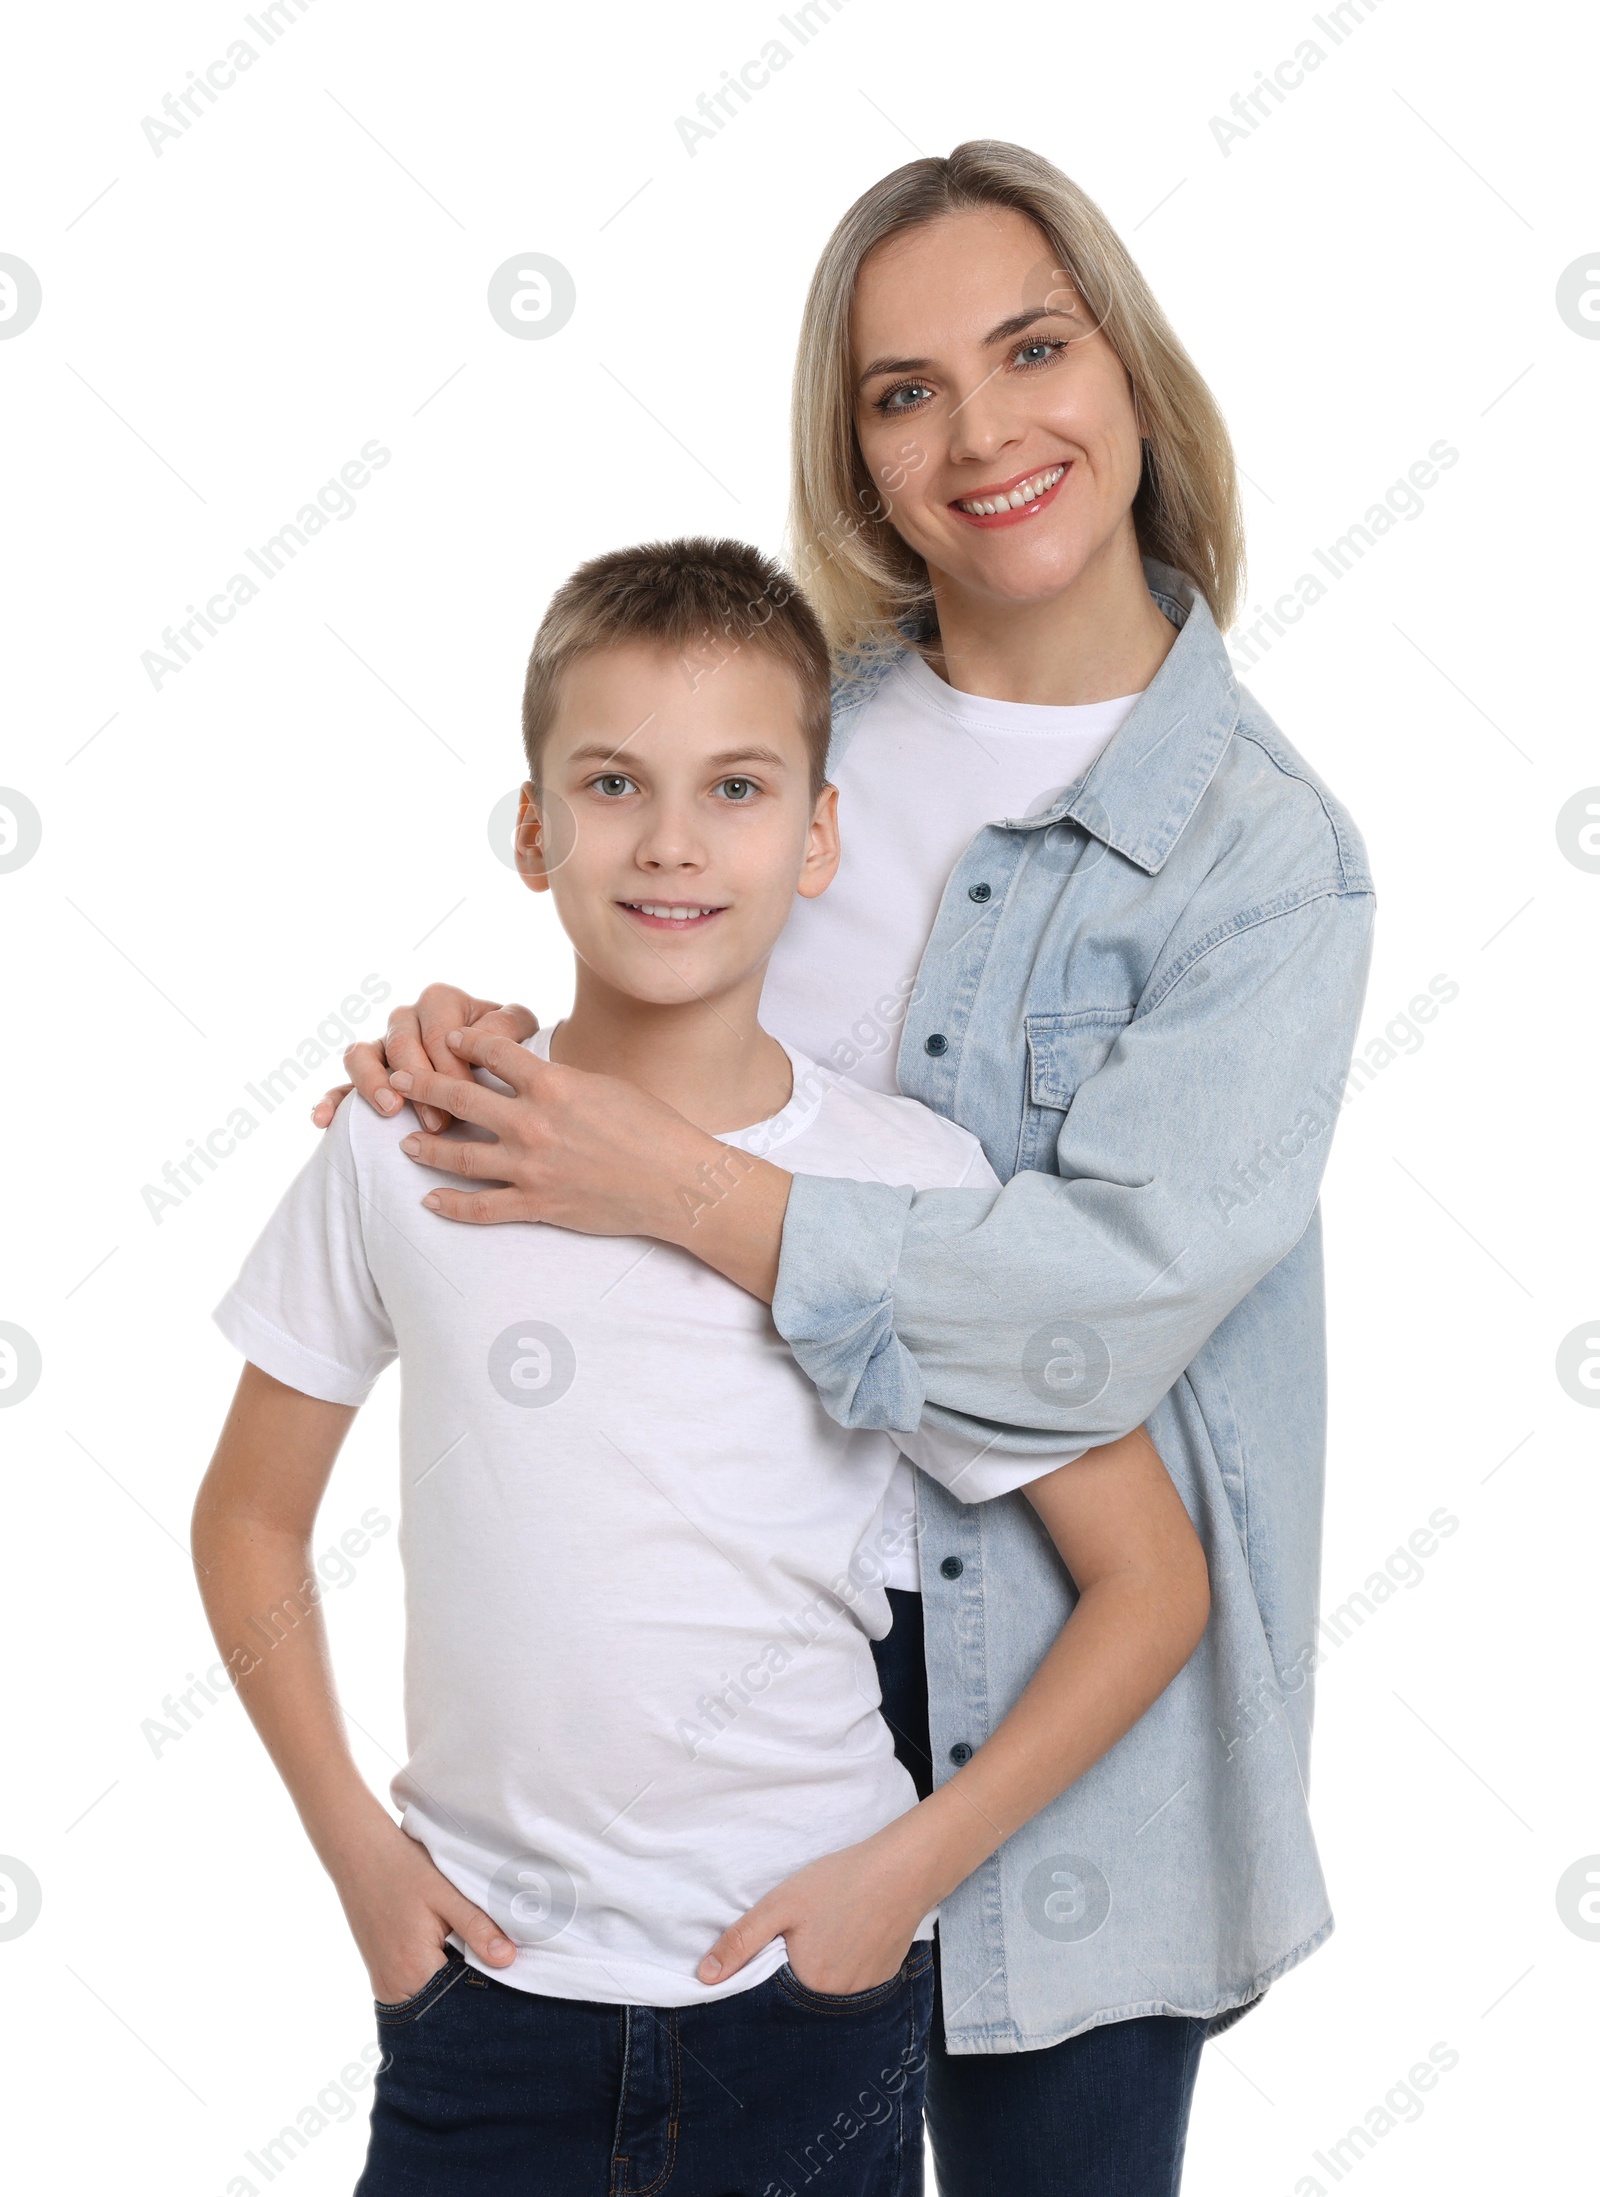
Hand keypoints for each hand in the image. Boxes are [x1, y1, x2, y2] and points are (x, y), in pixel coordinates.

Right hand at [310, 985, 537, 1134]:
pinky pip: (340, 1083)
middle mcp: (406, 1018)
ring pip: (360, 1053)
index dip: (449, 1065)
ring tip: (390, 1111)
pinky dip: (330, 1100)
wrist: (502, 1069)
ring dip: (372, 1082)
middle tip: (437, 1121)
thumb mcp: (519, 1031)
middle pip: (399, 1044)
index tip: (468, 1096)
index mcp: (441, 1001)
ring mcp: (383, 1046)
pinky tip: (324, 1121)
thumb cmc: (511, 1048)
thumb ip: (507, 1025)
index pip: (436, 1031)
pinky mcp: (368, 1074)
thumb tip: (485, 1035)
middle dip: (418, 1083)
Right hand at [330, 1808, 516, 2003]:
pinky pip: (416, 1989)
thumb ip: (478, 1928)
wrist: (359, 1854)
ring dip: (452, 1980)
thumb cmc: (403, 1869)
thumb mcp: (446, 1894)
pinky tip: (445, 1948)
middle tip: (490, 1952)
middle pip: (446, 2002)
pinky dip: (435, 1975)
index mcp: (414, 1971)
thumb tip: (508, 1960)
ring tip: (465, 1946)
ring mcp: (385, 1985)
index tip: (505, 1964)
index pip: (463, 1998)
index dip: (488, 1982)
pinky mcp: (381, 1976)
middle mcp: (395, 1988)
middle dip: (470, 1984)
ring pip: (432, 1998)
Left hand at [390, 1025, 746, 1240]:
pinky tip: (431, 1202)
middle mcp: (533, 1122)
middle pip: (460, 1098)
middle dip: (424, 1085)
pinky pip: (483, 1208)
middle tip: (399, 1080)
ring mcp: (532, 1167)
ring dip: (429, 1148)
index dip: (465, 1041)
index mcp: (552, 1084)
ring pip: (461, 1157)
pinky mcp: (538, 1204)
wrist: (677, 1181)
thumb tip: (538, 1073)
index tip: (448, 1039)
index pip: (492, 1052)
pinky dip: (452, 1207)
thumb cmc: (653, 1128)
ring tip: (408, 1145)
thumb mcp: (606, 1085)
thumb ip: (563, 1080)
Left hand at [697, 1822, 933, 1996]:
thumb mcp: (781, 1904)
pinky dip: (847, 1966)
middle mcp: (839, 2000)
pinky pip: (855, 1984)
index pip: (775, 1997)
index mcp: (809, 1985)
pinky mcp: (885, 1980)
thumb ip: (741, 1941)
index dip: (769, 1975)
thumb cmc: (839, 1883)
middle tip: (806, 1934)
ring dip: (823, 1971)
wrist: (902, 1870)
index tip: (776, 1949)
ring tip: (829, 1932)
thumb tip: (705, 1977)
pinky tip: (851, 1937)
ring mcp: (866, 1993)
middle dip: (797, 1972)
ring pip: (829, 1990)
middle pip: (803, 1995)